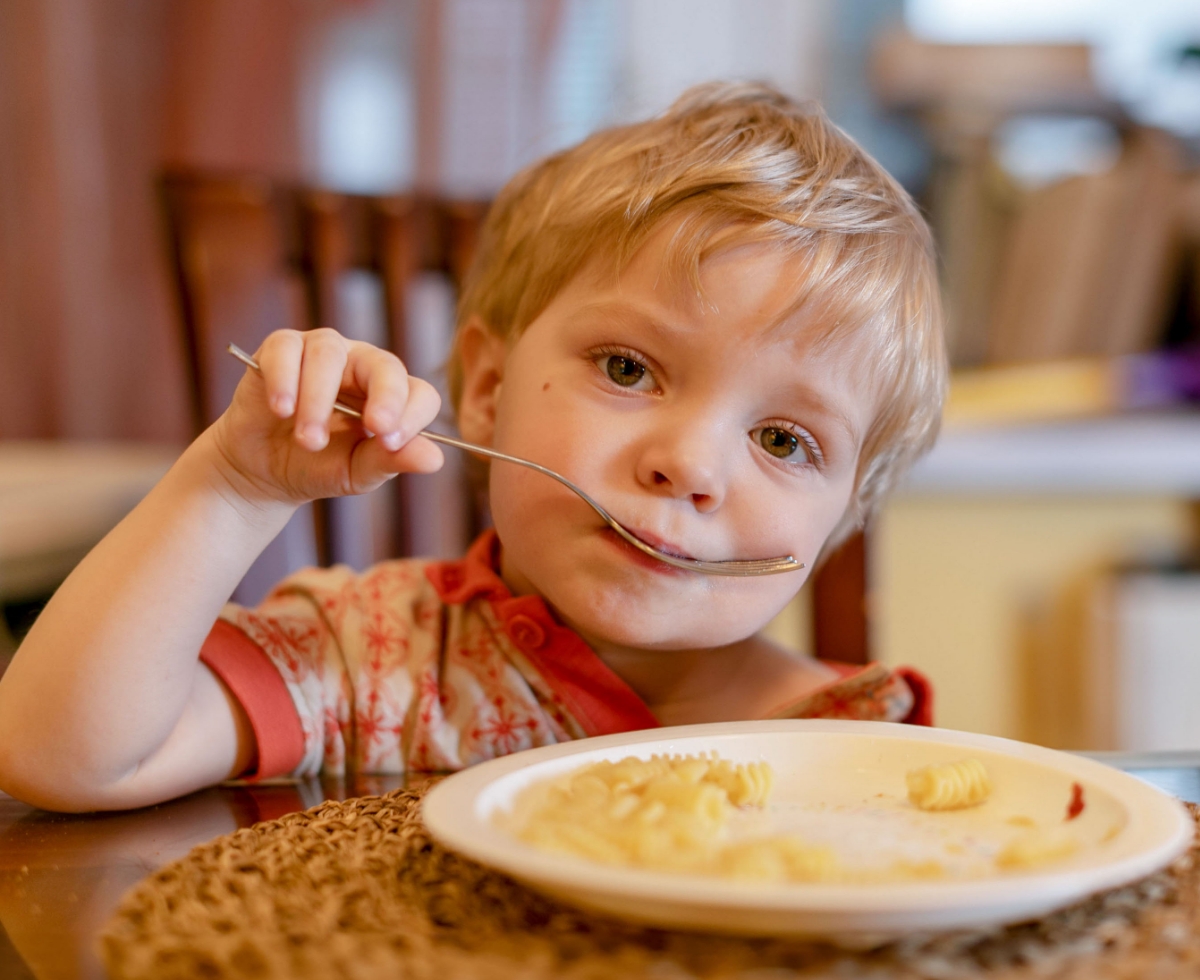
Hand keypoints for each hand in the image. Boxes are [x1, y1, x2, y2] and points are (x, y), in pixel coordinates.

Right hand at [209, 329, 443, 508]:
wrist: (263, 470)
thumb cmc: (319, 465)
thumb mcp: (357, 471)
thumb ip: (392, 461)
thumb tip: (435, 460)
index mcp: (391, 394)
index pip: (419, 393)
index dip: (413, 415)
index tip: (393, 442)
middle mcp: (361, 365)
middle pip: (384, 364)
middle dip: (385, 396)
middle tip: (376, 429)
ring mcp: (321, 351)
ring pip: (329, 354)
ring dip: (320, 400)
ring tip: (309, 441)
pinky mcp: (280, 348)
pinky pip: (285, 348)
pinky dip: (284, 379)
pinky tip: (281, 409)